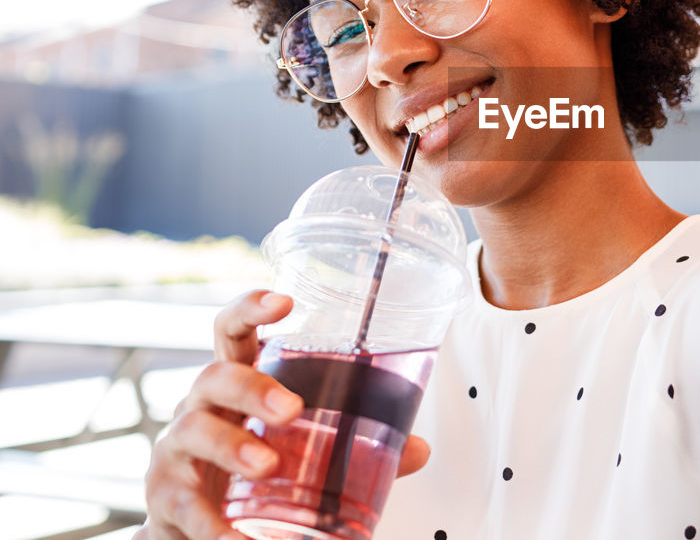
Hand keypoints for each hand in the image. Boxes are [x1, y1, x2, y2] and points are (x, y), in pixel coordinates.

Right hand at [136, 290, 430, 538]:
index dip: (251, 308)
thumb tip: (420, 449)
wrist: (191, 526)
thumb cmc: (247, 470)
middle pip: (215, 375)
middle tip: (292, 409)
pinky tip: (236, 539)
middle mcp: (201, 407)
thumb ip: (357, 448)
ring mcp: (177, 451)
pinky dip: (211, 524)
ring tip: (266, 467)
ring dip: (232, 446)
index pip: (233, 332)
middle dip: (253, 387)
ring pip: (194, 430)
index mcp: (236, 385)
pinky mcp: (164, 498)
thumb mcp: (299, 451)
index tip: (284, 300)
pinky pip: (182, 505)